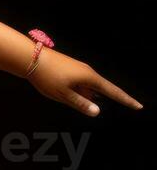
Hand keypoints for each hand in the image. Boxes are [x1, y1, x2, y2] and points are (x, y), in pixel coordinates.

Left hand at [28, 47, 142, 116]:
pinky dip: (71, 89)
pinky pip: (76, 83)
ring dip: (75, 94)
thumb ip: (80, 103)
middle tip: (65, 92)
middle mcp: (88, 72)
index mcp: (90, 78)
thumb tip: (97, 111)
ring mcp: (79, 69)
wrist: (31, 58)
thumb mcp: (62, 94)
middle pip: (96, 91)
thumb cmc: (47, 77)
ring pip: (84, 88)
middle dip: (86, 98)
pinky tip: (57, 87)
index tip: (138, 106)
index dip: (126, 100)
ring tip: (56, 87)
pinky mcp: (71, 68)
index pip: (113, 92)